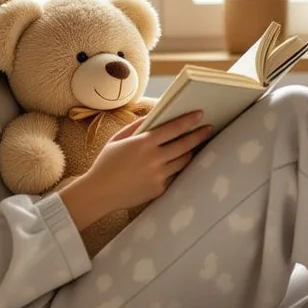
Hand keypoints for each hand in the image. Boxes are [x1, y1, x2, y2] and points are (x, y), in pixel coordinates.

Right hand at [58, 110, 210, 229]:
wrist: (99, 192)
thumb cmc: (106, 163)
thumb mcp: (117, 139)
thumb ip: (135, 127)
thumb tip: (152, 117)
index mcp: (143, 143)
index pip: (173, 128)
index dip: (188, 121)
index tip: (200, 115)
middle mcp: (154, 159)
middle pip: (184, 145)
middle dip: (199, 135)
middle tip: (208, 129)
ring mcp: (158, 175)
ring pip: (183, 161)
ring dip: (191, 152)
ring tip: (197, 145)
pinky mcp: (159, 189)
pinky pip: (175, 176)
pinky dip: (178, 168)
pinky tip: (181, 162)